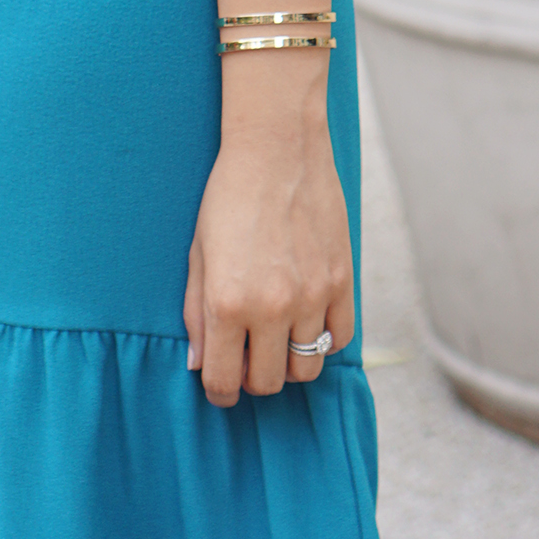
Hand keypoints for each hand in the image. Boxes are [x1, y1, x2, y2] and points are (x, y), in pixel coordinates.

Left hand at [182, 93, 352, 407]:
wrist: (277, 148)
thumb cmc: (228, 197)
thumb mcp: (198, 253)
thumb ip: (196, 313)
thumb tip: (199, 364)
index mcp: (228, 302)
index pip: (225, 381)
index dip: (219, 390)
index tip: (220, 384)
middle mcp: (272, 307)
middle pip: (268, 383)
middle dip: (252, 377)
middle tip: (246, 356)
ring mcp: (312, 296)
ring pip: (306, 368)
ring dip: (288, 361)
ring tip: (276, 337)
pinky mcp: (342, 282)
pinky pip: (339, 339)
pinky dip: (323, 339)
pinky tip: (305, 318)